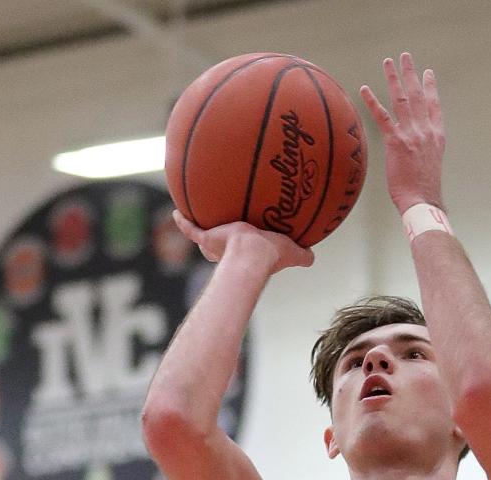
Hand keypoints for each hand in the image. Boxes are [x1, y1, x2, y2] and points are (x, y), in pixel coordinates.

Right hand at [171, 211, 312, 272]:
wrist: (251, 256)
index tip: (245, 239)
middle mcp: (229, 250)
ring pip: (205, 234)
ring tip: (195, 211)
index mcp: (248, 252)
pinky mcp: (206, 238)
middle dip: (220, 237)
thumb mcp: (292, 252)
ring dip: (200, 225)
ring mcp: (216, 243)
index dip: (245, 245)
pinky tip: (176, 211)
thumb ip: (302, 255)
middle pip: (222, 242)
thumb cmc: (271, 256)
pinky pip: (190, 230)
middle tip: (221, 226)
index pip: (244, 249)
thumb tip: (313, 258)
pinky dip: (182, 222)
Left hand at [359, 52, 444, 214]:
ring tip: (388, 62)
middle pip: (418, 95)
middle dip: (411, 74)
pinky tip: (365, 89)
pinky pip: (382, 117)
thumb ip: (423, 151)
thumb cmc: (423, 189)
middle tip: (405, 57)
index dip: (431, 87)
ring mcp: (411, 134)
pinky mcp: (396, 142)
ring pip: (402, 99)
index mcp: (436, 135)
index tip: (428, 73)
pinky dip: (372, 101)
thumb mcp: (430, 165)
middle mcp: (425, 130)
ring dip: (394, 78)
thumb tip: (414, 151)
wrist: (422, 200)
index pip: (434, 105)